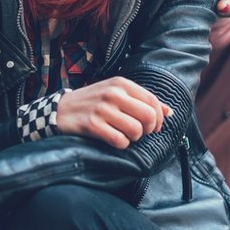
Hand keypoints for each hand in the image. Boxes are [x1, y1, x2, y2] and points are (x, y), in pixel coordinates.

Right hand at [56, 76, 172, 148]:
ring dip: (133, 138)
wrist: (60, 109)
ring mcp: (102, 109)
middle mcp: (112, 93)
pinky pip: (119, 141)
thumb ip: (141, 100)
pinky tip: (113, 139)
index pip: (152, 101)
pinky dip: (120, 145)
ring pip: (136, 130)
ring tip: (123, 134)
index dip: (158, 118)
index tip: (155, 127)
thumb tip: (169, 112)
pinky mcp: (92, 125)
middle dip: (148, 130)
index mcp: (121, 84)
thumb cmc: (93, 103)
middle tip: (140, 133)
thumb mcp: (116, 94)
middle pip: (148, 116)